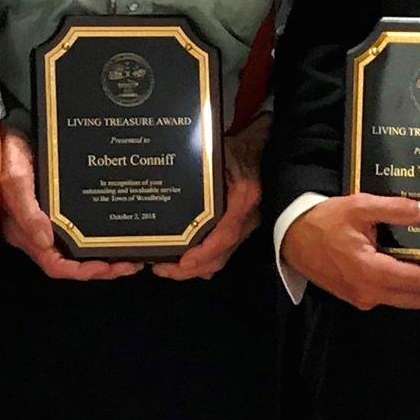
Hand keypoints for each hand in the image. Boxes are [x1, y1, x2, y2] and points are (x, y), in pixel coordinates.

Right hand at [0, 130, 142, 280]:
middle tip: (131, 264)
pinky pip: (78, 229)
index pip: (55, 265)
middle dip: (101, 268)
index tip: (108, 268)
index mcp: (26, 232)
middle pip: (71, 263)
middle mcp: (37, 231)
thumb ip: (27, 212)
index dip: (81, 272)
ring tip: (130, 254)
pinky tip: (116, 230)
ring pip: (77, 250)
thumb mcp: (14, 180)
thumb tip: (46, 242)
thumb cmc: (8, 153)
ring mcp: (47, 221)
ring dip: (103, 256)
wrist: (10, 130)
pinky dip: (98, 235)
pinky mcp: (55, 208)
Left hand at [155, 116, 265, 280]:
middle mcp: (247, 216)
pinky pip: (221, 253)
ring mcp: (245, 226)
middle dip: (190, 268)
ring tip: (166, 268)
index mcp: (243, 195)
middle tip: (161, 268)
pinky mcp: (239, 230)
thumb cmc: (235, 150)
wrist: (258, 151)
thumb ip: (199, 166)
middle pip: (221, 255)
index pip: (227, 233)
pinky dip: (202, 262)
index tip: (184, 261)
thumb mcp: (217, 153)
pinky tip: (183, 263)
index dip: (205, 251)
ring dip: (193, 268)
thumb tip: (162, 175)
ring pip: (220, 258)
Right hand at [280, 193, 419, 309]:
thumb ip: (396, 209)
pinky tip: (410, 267)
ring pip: (403, 300)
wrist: (291, 236)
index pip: (416, 281)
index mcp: (370, 271)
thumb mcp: (360, 206)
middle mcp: (368, 292)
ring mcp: (361, 298)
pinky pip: (389, 296)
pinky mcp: (356, 296)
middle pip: (415, 298)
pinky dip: (405, 286)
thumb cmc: (324, 220)